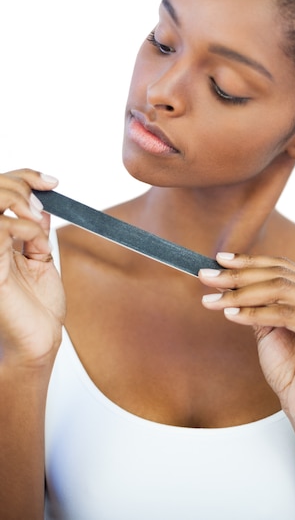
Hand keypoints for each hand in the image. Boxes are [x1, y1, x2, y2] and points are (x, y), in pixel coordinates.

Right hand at [0, 169, 65, 366]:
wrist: (38, 342)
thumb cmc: (37, 309)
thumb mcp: (41, 259)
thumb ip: (35, 232)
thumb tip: (40, 205)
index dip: (22, 177)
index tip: (51, 182)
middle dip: (20, 184)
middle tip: (44, 200)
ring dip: (18, 200)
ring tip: (38, 219)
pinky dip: (22, 226)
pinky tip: (37, 239)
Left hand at [199, 253, 294, 432]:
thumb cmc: (292, 372)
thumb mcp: (269, 328)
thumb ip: (258, 301)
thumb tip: (227, 275)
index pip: (284, 267)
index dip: (250, 261)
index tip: (220, 259)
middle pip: (280, 275)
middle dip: (239, 276)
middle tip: (206, 277)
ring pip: (280, 291)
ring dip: (240, 293)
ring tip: (213, 299)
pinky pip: (285, 314)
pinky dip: (254, 313)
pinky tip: (230, 314)